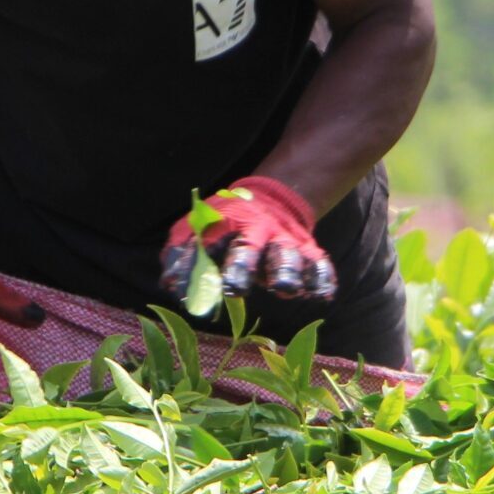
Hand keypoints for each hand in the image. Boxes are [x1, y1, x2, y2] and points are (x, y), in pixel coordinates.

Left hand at [159, 175, 337, 302]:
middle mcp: (257, 230)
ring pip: (288, 256)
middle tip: (233, 289)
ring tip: (283, 290)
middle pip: (249, 248)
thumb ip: (181, 254)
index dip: (191, 268)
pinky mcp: (309, 251)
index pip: (204, 245)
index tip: (180, 292)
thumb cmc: (226, 224)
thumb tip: (171, 286)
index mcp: (225, 222)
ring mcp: (285, 240)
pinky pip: (320, 264)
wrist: (273, 199)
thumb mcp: (198, 228)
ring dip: (286, 273)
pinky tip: (322, 294)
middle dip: (241, 267)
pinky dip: (322, 278)